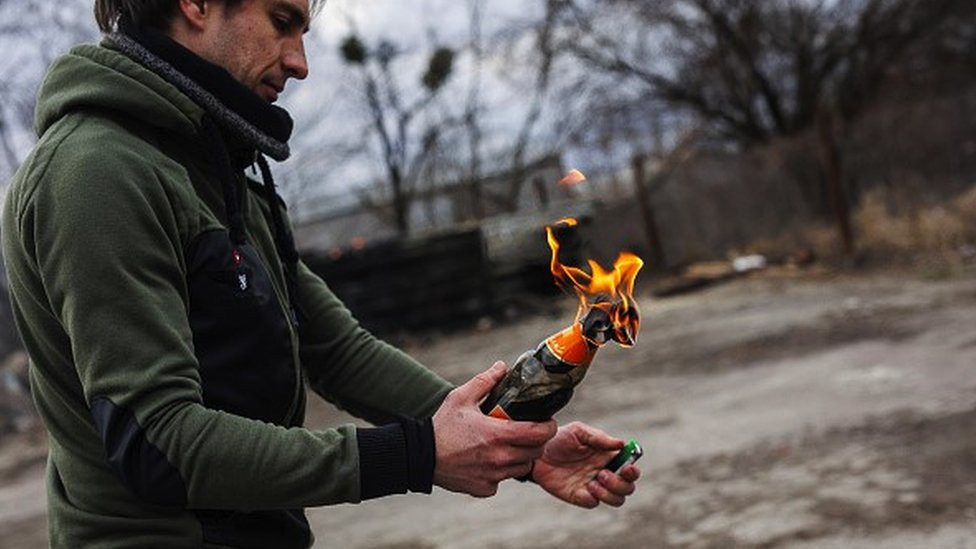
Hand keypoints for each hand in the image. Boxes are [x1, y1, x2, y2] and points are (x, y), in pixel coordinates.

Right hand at [432, 361, 556, 496]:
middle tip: (528, 431)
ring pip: (522, 468)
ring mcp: (493, 476)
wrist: (419, 456)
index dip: (548, 426)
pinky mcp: (484, 488)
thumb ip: (485, 381)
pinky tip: (488, 460)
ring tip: (508, 445)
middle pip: (536, 452)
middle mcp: (499, 458)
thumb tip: (502, 366)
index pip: (539, 433)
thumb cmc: (442, 425)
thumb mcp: (461, 397)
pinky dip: (500, 471)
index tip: (546, 421)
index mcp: (498, 434)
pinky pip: (502, 480)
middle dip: (537, 441)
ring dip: (520, 456)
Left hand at [531, 422, 640, 507]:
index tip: (627, 467)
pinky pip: (593, 503)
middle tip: (603, 474)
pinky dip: (594, 497)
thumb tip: (622, 444)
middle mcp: (604, 473)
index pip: (630, 468)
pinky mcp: (579, 496)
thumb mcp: (579, 432)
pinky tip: (584, 487)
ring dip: (610, 493)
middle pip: (627, 488)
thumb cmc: (560, 438)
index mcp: (608, 457)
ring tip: (594, 481)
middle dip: (621, 484)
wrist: (536, 452)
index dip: (633, 471)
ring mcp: (593, 486)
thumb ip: (599, 438)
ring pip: (616, 500)